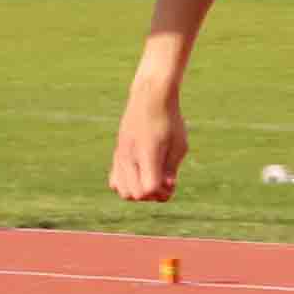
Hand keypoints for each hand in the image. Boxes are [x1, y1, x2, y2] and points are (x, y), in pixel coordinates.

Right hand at [112, 82, 189, 203]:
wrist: (150, 97)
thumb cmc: (169, 120)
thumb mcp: (179, 145)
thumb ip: (171, 169)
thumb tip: (166, 189)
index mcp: (148, 152)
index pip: (148, 189)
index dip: (162, 193)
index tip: (172, 182)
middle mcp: (130, 155)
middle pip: (135, 195)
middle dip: (152, 196)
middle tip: (164, 181)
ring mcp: (120, 155)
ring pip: (122, 191)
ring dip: (139, 192)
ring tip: (151, 179)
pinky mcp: (117, 153)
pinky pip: (115, 181)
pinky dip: (127, 185)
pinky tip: (141, 174)